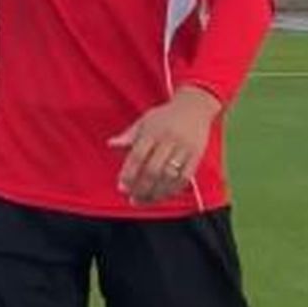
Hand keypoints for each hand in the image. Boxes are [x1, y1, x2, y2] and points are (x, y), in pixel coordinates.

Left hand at [108, 86, 221, 205]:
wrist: (195, 106)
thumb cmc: (165, 116)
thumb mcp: (145, 120)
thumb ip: (129, 135)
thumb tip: (111, 144)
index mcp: (152, 131)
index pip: (137, 156)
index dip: (129, 174)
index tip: (122, 187)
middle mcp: (168, 140)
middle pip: (153, 170)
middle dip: (141, 188)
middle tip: (133, 198)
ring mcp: (184, 148)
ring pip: (169, 177)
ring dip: (156, 193)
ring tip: (145, 200)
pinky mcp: (197, 155)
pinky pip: (185, 177)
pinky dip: (173, 189)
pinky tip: (163, 195)